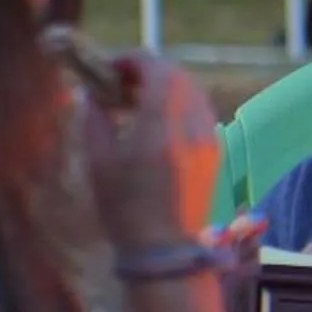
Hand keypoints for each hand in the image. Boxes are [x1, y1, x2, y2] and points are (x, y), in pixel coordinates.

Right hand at [81, 51, 221, 250]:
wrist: (168, 252)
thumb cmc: (126, 209)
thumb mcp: (99, 162)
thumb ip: (94, 119)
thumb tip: (92, 94)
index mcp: (162, 126)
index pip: (156, 69)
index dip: (132, 59)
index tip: (110, 66)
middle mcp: (194, 127)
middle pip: (178, 76)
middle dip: (148, 70)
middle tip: (119, 81)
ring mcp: (212, 139)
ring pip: (192, 92)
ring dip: (165, 87)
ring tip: (135, 102)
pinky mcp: (219, 152)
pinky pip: (201, 113)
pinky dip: (179, 106)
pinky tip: (157, 123)